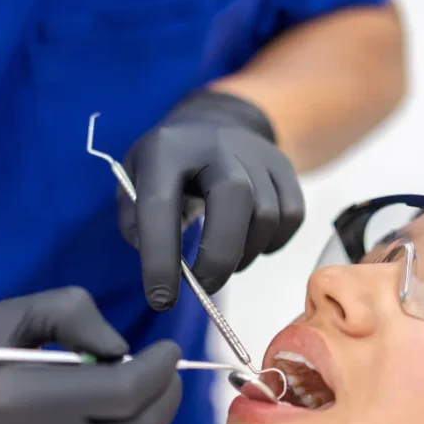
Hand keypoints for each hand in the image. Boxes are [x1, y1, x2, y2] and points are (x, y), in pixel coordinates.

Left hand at [119, 90, 304, 309]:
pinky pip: (290, 217)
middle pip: (233, 198)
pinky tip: (248, 244)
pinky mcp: (284, 167)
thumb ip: (137, 227)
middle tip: (204, 288)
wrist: (211, 124)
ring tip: (221, 262)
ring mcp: (256, 153)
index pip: (159, 204)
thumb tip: (166, 268)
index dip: (159, 258)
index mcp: (166, 149)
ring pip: (266, 214)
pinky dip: (271, 244)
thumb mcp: (134, 184)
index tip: (161, 300)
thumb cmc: (166, 168)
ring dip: (243, 255)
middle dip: (218, 257)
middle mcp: (215, 144)